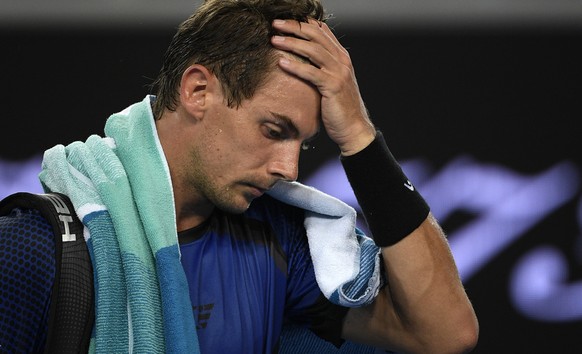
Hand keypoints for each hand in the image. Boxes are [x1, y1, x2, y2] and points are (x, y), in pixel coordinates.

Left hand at [271, 19, 375, 155]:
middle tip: (275, 24)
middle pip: (315, 36)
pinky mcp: (333, 86)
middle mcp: (341, 61)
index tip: (285, 21)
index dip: (302, 23)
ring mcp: (338, 73)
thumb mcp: (332, 81)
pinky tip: (282, 63)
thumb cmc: (338, 107)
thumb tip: (303, 57)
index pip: (321, 32)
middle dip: (294, 27)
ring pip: (313, 51)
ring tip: (274, 40)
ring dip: (292, 43)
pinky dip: (296, 66)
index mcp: (341, 57)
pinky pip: (312, 72)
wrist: (353, 128)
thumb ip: (322, 67)